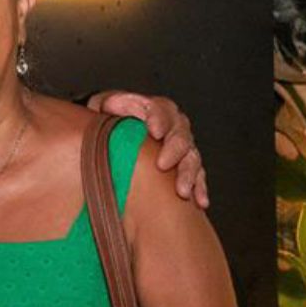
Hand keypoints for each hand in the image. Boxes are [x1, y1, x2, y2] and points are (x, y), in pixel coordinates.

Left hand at [86, 91, 209, 208]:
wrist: (115, 130)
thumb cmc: (111, 117)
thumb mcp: (105, 106)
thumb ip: (111, 105)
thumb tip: (109, 105)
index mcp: (156, 109)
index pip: (161, 110)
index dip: (159, 120)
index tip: (154, 131)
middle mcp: (174, 126)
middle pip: (181, 135)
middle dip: (174, 150)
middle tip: (162, 164)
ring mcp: (182, 148)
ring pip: (191, 158)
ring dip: (188, 175)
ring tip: (181, 190)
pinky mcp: (185, 167)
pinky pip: (198, 177)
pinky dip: (199, 189)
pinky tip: (200, 201)